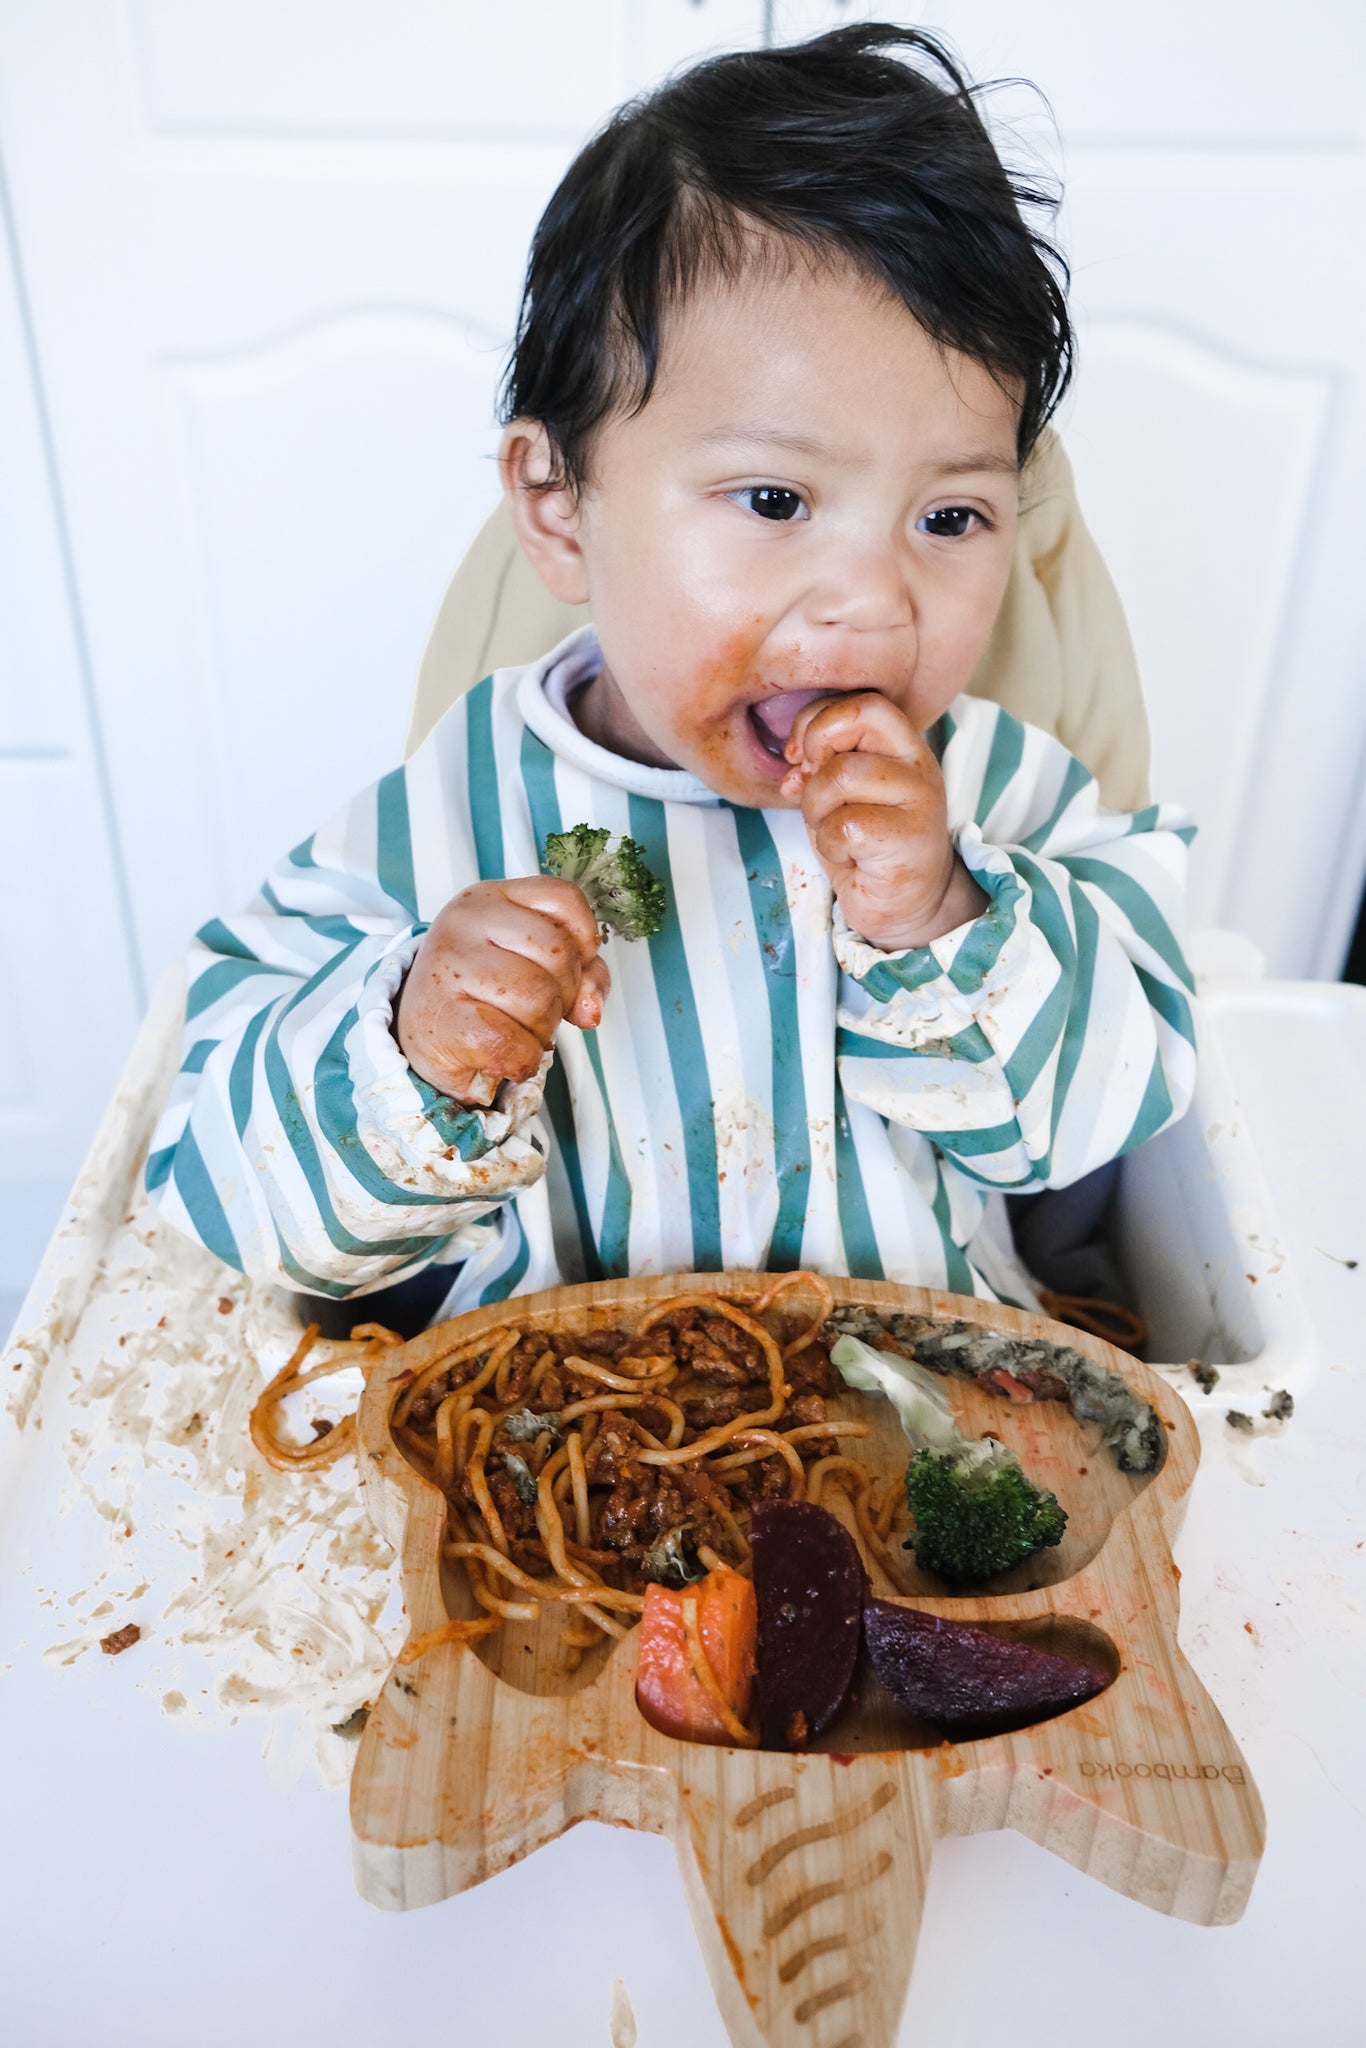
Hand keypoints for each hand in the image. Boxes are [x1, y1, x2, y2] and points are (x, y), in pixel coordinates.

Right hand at [396, 878, 609, 1107]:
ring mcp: (448, 967)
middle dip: (562, 995)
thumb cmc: (480, 994)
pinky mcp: (440, 1018)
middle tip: (532, 1010)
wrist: (420, 1034)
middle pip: (559, 955)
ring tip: (515, 1030)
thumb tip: (590, 1008)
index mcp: (491, 898)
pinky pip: (510, 1042)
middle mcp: (465, 922)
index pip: (564, 899)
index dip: (582, 941)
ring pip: (539, 999)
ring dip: (541, 1031)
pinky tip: (507, 1056)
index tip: (565, 969)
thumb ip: (579, 973)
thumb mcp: (529, 964)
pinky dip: (522, 1059)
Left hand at [782, 693, 987, 951]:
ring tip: (836, 834)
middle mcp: (918, 764)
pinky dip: (831, 846)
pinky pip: (844, 827)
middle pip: (853, 725)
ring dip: (818, 810)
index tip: (800, 757)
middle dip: (815, 759)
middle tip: (816, 795)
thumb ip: (816, 770)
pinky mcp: (910, 839)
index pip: (861, 703)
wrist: (907, 904)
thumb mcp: (835, 798)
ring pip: (841, 776)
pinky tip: (850, 858)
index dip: (817, 722)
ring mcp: (920, 800)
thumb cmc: (868, 846)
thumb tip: (794, 769)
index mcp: (901, 746)